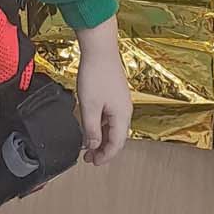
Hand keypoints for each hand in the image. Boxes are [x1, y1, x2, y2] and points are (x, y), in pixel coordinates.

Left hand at [73, 16, 131, 166]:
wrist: (100, 50)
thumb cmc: (96, 74)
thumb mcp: (89, 106)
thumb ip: (90, 129)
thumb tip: (92, 146)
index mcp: (122, 116)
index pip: (116, 144)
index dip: (105, 156)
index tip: (93, 163)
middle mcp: (125, 111)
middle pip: (116, 137)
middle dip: (103, 150)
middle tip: (89, 158)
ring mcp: (121, 102)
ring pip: (112, 127)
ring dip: (101, 138)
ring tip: (87, 145)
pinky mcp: (114, 95)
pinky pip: (110, 117)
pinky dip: (101, 126)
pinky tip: (91, 126)